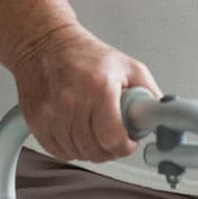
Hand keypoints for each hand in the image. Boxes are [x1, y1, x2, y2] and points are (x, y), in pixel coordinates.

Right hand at [9, 22, 158, 162]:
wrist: (44, 45)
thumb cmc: (85, 54)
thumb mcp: (127, 66)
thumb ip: (148, 92)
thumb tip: (161, 115)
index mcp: (99, 87)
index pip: (113, 137)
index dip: (125, 145)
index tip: (129, 141)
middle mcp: (72, 102)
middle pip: (95, 149)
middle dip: (111, 148)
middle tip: (116, 137)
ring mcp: (51, 114)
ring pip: (77, 153)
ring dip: (91, 149)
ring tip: (97, 132)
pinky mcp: (36, 122)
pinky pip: (58, 151)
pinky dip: (71, 148)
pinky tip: (79, 134)